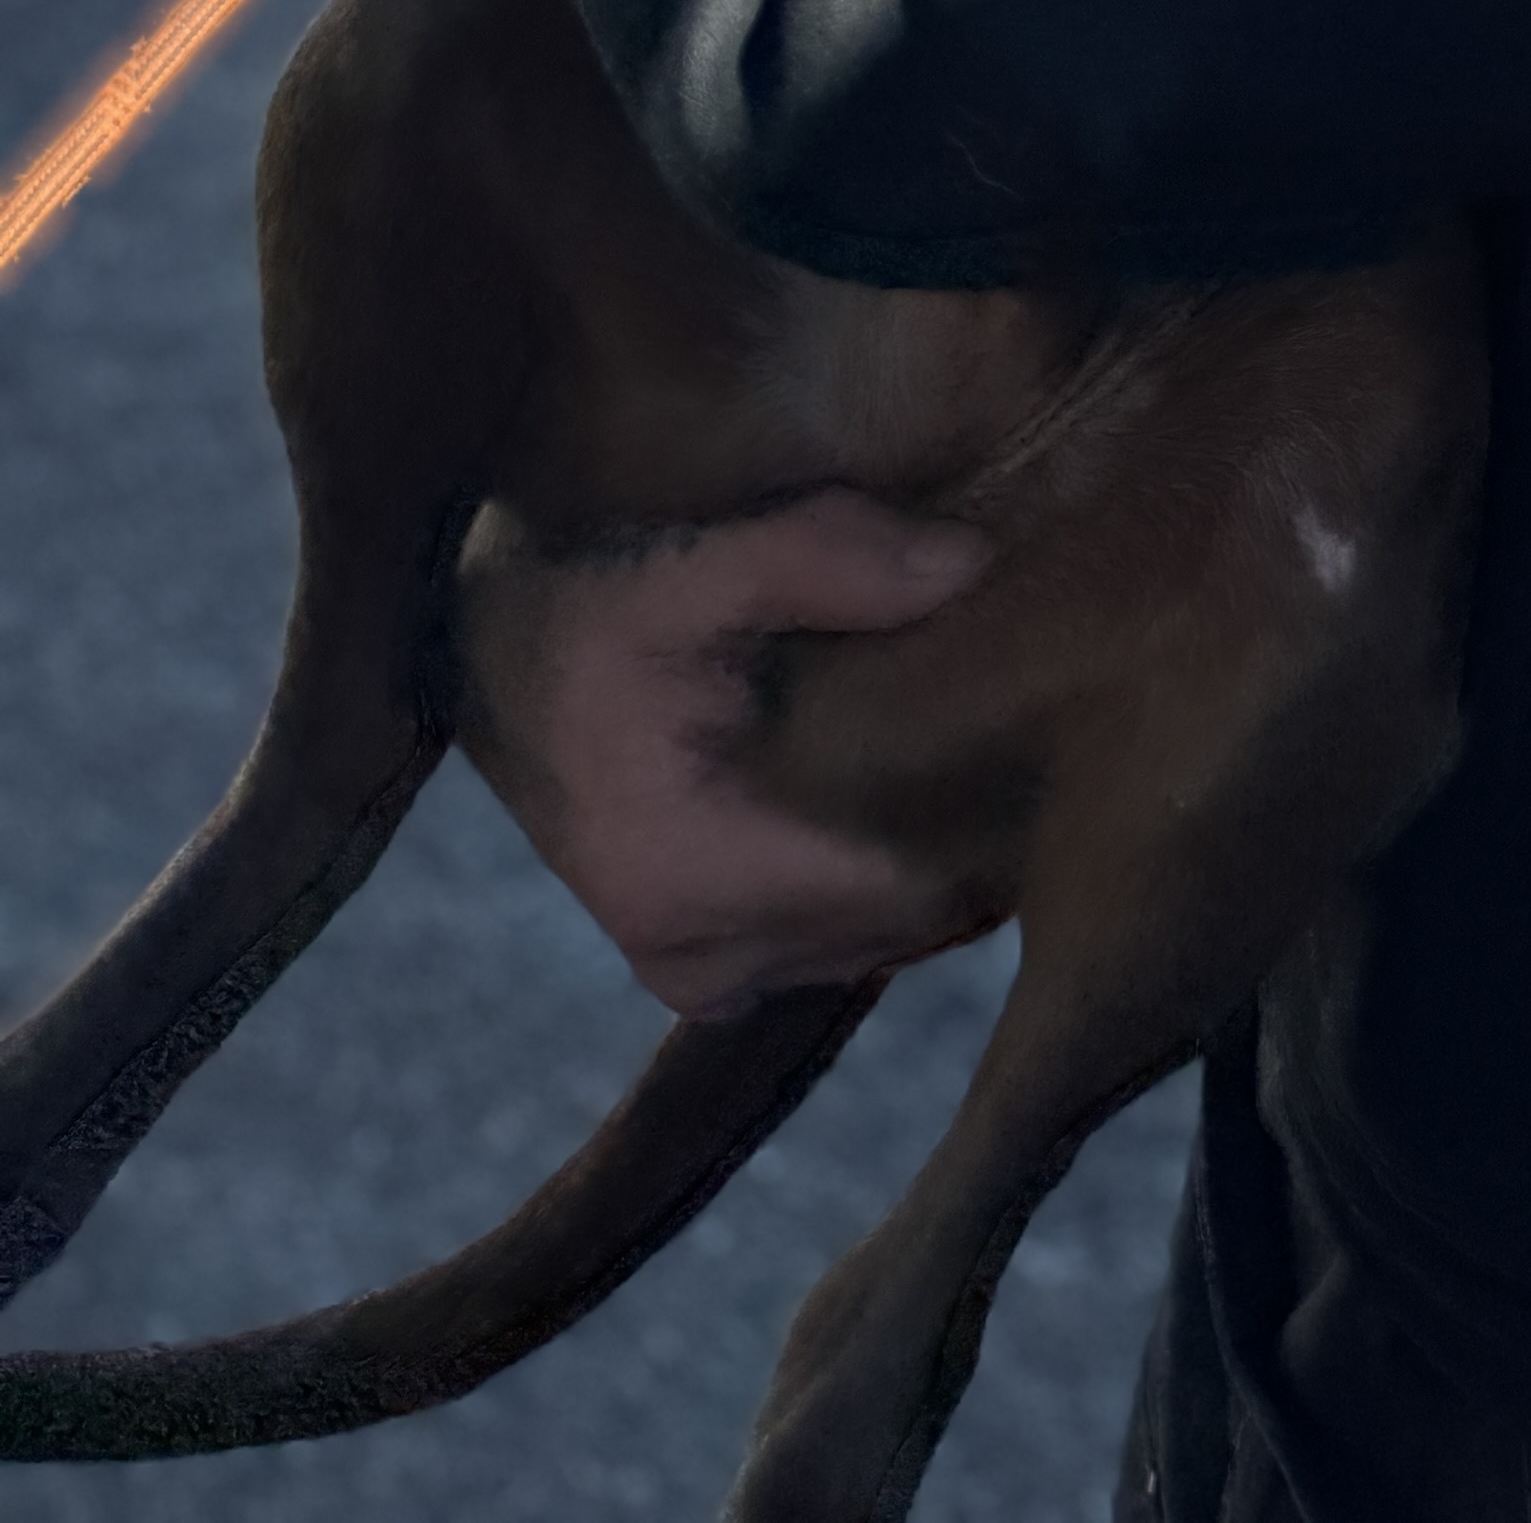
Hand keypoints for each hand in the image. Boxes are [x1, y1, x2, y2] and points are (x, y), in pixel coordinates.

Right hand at [448, 485, 996, 1019]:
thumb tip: (972, 566)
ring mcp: (699, 975)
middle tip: (1029, 732)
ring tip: (982, 757)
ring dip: (932, 863)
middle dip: (972, 833)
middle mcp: (697, 954)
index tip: (1041, 727)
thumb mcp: (693, 563)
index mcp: (692, 872)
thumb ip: (828, 557)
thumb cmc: (594, 610)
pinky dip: (880, 888)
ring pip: (880, 943)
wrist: (486, 661)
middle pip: (905, 922)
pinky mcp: (701, 970)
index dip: (985, 809)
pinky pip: (837, 948)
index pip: (905, 885)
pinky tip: (913, 803)